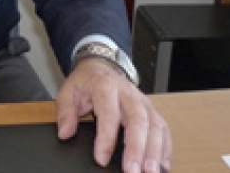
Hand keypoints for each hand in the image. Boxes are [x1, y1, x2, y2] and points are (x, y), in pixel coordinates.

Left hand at [56, 58, 171, 172]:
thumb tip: (65, 133)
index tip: (101, 159)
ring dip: (154, 151)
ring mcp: (142, 101)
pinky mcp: (151, 109)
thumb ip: (65, 112)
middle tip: (132, 171)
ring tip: (150, 172)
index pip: (109, 114)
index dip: (106, 138)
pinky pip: (163, 128)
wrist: (100, 68)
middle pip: (138, 121)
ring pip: (155, 125)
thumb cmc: (86, 83)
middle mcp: (128, 93)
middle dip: (136, 149)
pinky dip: (165, 147)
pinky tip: (162, 165)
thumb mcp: (67, 91)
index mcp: (105, 87)